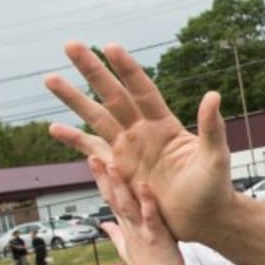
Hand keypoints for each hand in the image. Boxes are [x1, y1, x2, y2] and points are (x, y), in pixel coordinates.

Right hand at [44, 42, 233, 241]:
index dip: (127, 69)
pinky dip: (74, 140)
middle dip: (92, 70)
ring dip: (73, 99)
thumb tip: (213, 96)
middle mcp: (142, 131)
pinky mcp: (119, 170)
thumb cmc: (214, 189)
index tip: (110, 46)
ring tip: (49, 79)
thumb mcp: (214, 158)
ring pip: (96, 117)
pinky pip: (92, 151)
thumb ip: (211, 129)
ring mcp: (128, 149)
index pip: (142, 90)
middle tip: (70, 45)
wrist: (203, 219)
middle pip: (112, 95)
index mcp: (165, 125)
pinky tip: (53, 128)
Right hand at [89, 157, 182, 264]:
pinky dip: (146, 202)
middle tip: (92, 156)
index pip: (109, 198)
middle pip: (113, 197)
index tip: (92, 160)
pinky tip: (144, 186)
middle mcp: (130, 224)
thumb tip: (104, 224)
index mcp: (125, 224)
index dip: (100, 180)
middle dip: (102, 177)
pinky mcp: (156, 236)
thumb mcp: (127, 247)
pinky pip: (150, 216)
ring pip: (126, 204)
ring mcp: (141, 229)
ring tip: (111, 164)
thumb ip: (115, 232)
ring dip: (118, 185)